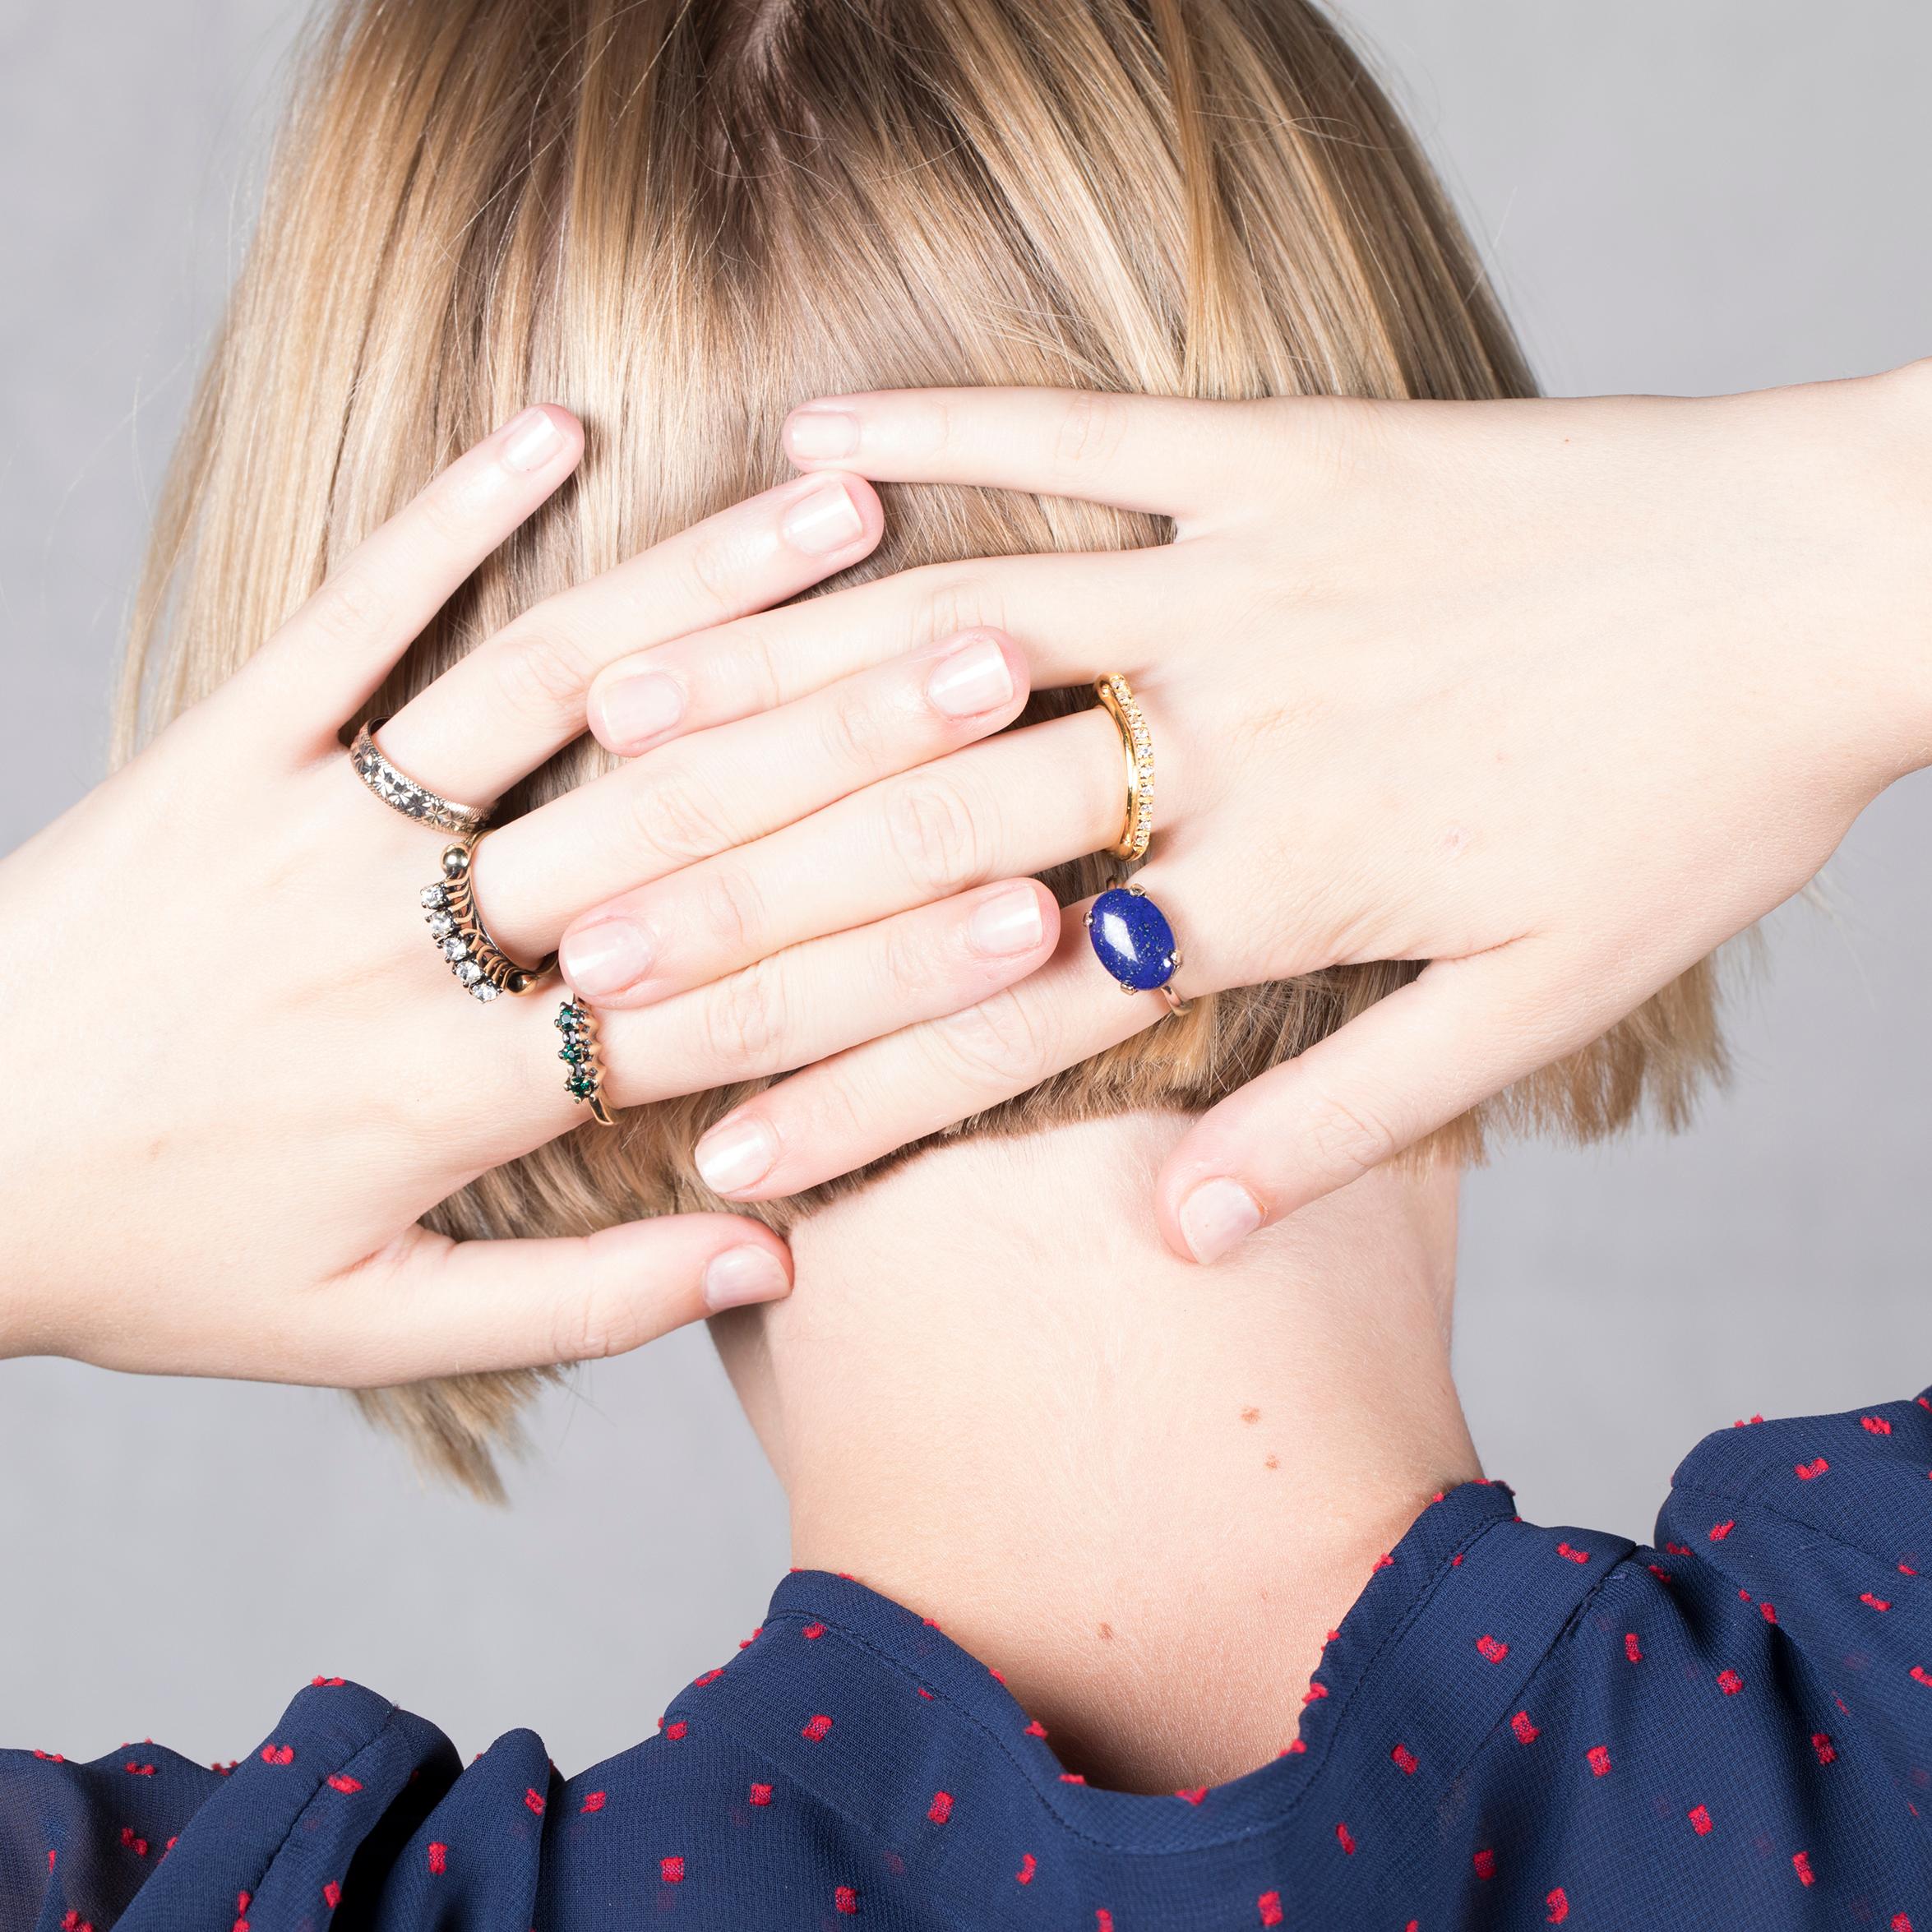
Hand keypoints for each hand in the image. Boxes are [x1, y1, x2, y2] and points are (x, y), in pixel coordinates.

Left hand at [0, 407, 1057, 1380]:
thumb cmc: (147, 1259)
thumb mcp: (362, 1331)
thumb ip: (581, 1308)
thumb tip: (775, 1255)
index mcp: (460, 1090)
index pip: (721, 1002)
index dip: (886, 954)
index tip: (1032, 896)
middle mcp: (411, 938)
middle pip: (671, 819)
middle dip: (850, 731)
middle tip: (996, 653)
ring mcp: (315, 825)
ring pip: (542, 690)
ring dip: (702, 591)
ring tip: (841, 512)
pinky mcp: (222, 749)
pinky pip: (349, 616)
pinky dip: (446, 518)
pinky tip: (554, 427)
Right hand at [551, 367, 1931, 1259]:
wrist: (1836, 588)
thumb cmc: (1695, 810)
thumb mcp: (1538, 1010)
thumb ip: (1341, 1119)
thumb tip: (1186, 1235)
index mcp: (1283, 884)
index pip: (1015, 1011)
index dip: (856, 1090)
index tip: (707, 1146)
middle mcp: (1228, 731)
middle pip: (934, 822)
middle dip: (744, 892)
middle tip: (571, 945)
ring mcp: (1246, 576)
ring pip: (963, 626)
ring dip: (778, 670)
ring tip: (611, 712)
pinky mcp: (1284, 452)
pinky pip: (1083, 436)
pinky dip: (947, 433)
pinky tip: (808, 447)